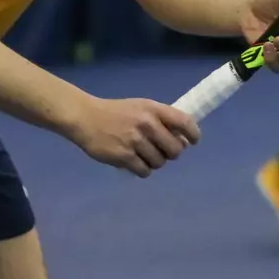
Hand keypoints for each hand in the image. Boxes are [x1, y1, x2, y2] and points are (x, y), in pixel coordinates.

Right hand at [63, 96, 201, 177]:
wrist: (85, 118)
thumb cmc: (116, 112)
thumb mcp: (140, 107)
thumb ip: (161, 120)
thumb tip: (183, 140)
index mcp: (153, 109)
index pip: (185, 122)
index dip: (193, 134)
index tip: (193, 141)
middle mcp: (147, 124)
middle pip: (175, 150)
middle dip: (170, 153)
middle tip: (160, 151)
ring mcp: (135, 141)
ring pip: (160, 163)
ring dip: (154, 162)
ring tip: (142, 155)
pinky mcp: (124, 157)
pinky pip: (145, 171)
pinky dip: (142, 170)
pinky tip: (134, 163)